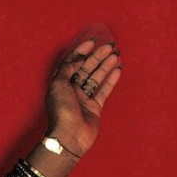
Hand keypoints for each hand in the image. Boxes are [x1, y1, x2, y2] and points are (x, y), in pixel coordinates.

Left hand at [45, 29, 122, 157]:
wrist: (70, 135)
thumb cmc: (61, 109)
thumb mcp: (59, 84)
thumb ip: (67, 69)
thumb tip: (76, 59)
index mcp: (60, 82)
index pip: (71, 62)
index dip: (81, 51)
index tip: (93, 42)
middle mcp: (71, 88)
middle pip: (86, 68)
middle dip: (97, 56)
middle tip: (110, 46)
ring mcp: (83, 98)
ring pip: (96, 77)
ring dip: (106, 66)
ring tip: (116, 55)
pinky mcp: (94, 107)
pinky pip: (104, 90)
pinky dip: (111, 80)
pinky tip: (118, 70)